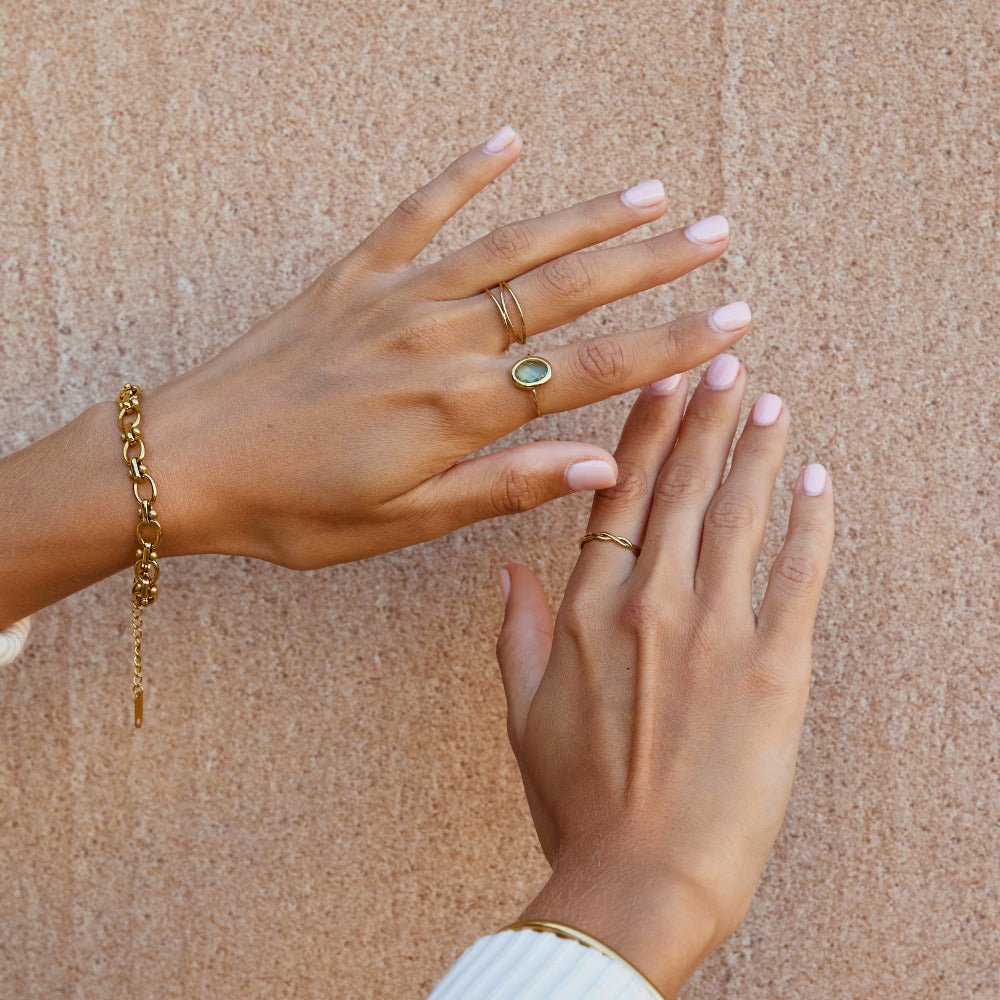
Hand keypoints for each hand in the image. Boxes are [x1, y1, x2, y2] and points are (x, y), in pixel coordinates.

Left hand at [140, 125, 748, 567]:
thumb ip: (504, 487)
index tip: (731, 322)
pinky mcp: (351, 278)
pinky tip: (506, 142)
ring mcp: (395, 298)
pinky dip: (462, 174)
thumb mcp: (402, 521)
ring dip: (584, 218)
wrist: (182, 463)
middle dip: (651, 263)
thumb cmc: (292, 509)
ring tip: (650, 194)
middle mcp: (439, 338)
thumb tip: (600, 466)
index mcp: (459, 407)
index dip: (668, 346)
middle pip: (566, 291)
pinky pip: (415, 212)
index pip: (589, 368)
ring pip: (509, 246)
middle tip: (718, 235)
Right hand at [495, 361, 834, 996]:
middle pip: (682, 488)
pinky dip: (811, 523)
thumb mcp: (524, 715)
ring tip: (769, 402)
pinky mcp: (773, 667)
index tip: (660, 384)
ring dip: (756, 452)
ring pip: (737, 515)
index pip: (616, 496)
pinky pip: (797, 576)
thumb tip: (508, 570)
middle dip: (707, 418)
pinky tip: (818, 482)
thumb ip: (516, 633)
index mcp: (586, 611)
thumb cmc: (578, 802)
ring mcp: (713, 630)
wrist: (638, 878)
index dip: (642, 434)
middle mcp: (648, 603)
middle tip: (727, 364)